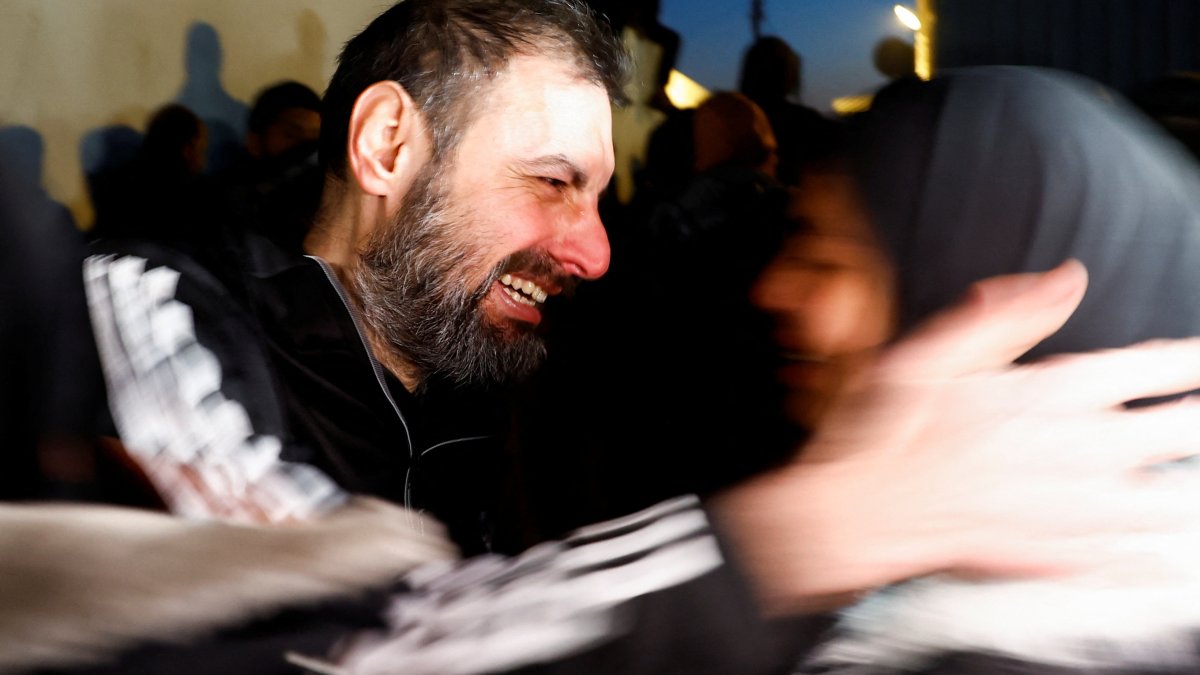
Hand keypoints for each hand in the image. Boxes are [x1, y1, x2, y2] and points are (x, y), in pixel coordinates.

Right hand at [713, 260, 1199, 612]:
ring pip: (1171, 498)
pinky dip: (1158, 551)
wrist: (857, 516)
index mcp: (1050, 392)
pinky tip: (1165, 549)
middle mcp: (1078, 449)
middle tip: (1197, 412)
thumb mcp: (932, 351)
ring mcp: (1074, 508)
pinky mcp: (1059, 556)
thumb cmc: (884, 430)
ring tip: (1185, 470)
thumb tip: (1069, 277)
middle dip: (1198, 416)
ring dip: (1186, 482)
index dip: (1190, 359)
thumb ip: (1007, 314)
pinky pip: (1136, 557)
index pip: (1153, 366)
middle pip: (1182, 430)